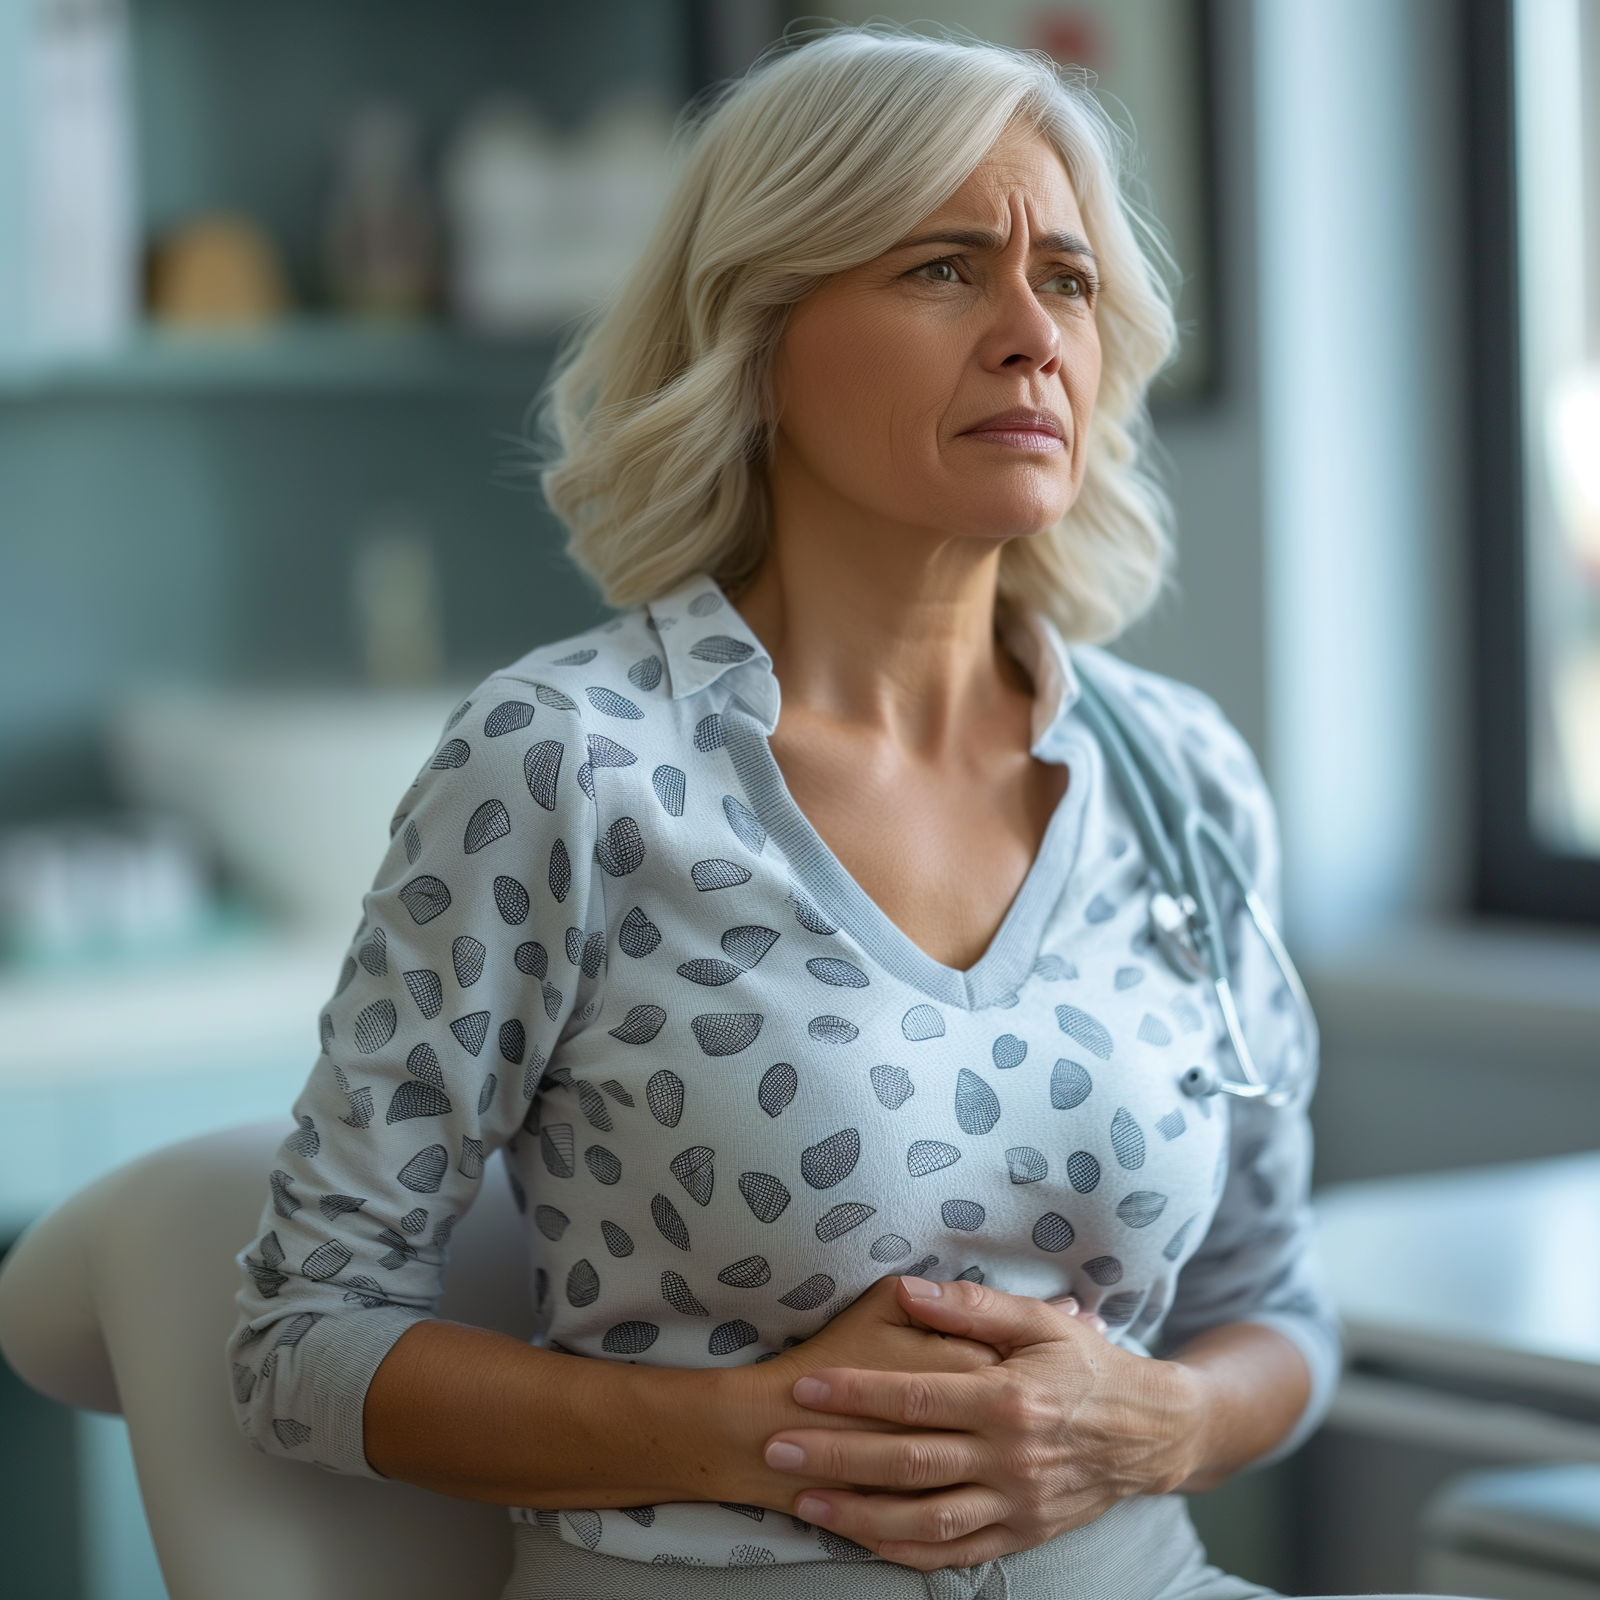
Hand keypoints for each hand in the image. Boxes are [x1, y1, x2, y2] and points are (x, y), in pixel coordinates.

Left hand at [759, 1275, 1209, 1569]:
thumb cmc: (1088, 1366)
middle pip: (908, 1462)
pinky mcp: (1022, 1534)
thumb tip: (908, 1286)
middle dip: (836, 1457)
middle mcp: (1010, 1457)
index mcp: (1010, 1399)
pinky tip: (864, 1540)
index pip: (916, 1397)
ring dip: (859, 1514)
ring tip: (804, 1503)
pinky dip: (907, 1551)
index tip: (804, 1389)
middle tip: (776, 1449)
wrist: (1154, 1433)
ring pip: (925, 1518)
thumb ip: (971, 1308)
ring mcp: (1016, 1503)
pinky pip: (956, 1553)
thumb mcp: (1040, 1322)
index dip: (856, 1394)